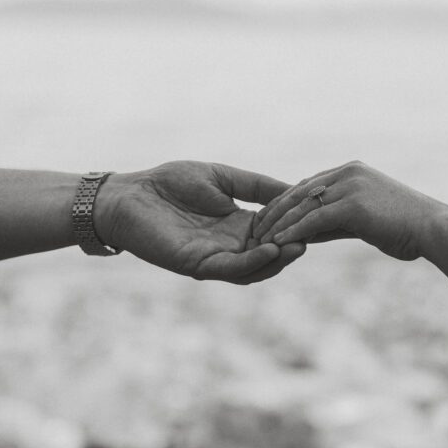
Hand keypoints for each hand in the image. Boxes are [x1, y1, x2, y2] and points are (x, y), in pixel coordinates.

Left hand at [93, 161, 305, 282]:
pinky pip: (229, 269)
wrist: (128, 195)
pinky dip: (251, 263)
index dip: (294, 225)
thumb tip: (293, 188)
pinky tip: (268, 249)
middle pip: (269, 254)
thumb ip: (255, 186)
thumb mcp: (222, 178)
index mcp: (236, 226)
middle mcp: (228, 246)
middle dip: (292, 247)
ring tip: (298, 246)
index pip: (274, 231)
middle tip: (315, 236)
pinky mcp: (196, 265)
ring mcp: (213, 258)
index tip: (318, 216)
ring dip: (277, 260)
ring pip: (253, 268)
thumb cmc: (168, 183)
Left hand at [252, 161, 437, 260]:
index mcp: (352, 171)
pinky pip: (313, 220)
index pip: (308, 184)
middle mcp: (348, 173)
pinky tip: (277, 244)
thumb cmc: (406, 229)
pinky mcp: (352, 205)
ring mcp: (350, 187)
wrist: (434, 229)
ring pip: (302, 205)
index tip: (267, 217)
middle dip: (275, 210)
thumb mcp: (365, 221)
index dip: (285, 201)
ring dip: (278, 223)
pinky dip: (293, 232)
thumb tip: (307, 233)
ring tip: (259, 239)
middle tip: (255, 227)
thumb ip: (335, 222)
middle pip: (299, 190)